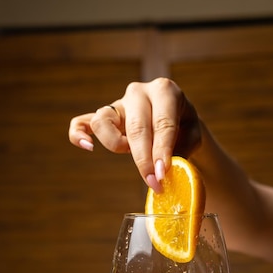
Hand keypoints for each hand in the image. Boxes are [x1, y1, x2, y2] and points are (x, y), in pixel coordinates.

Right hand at [68, 77, 201, 190]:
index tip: (162, 174)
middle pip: (136, 126)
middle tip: (152, 182)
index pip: (162, 123)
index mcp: (164, 91)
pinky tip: (88, 148)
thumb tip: (163, 169)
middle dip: (143, 158)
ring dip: (115, 144)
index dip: (162, 151)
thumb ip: (182, 149)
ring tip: (129, 154)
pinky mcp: (105, 116)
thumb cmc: (184, 127)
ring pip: (104, 120)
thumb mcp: (193, 134)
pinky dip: (79, 134)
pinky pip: (82, 122)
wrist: (176, 117)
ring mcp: (119, 103)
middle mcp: (138, 92)